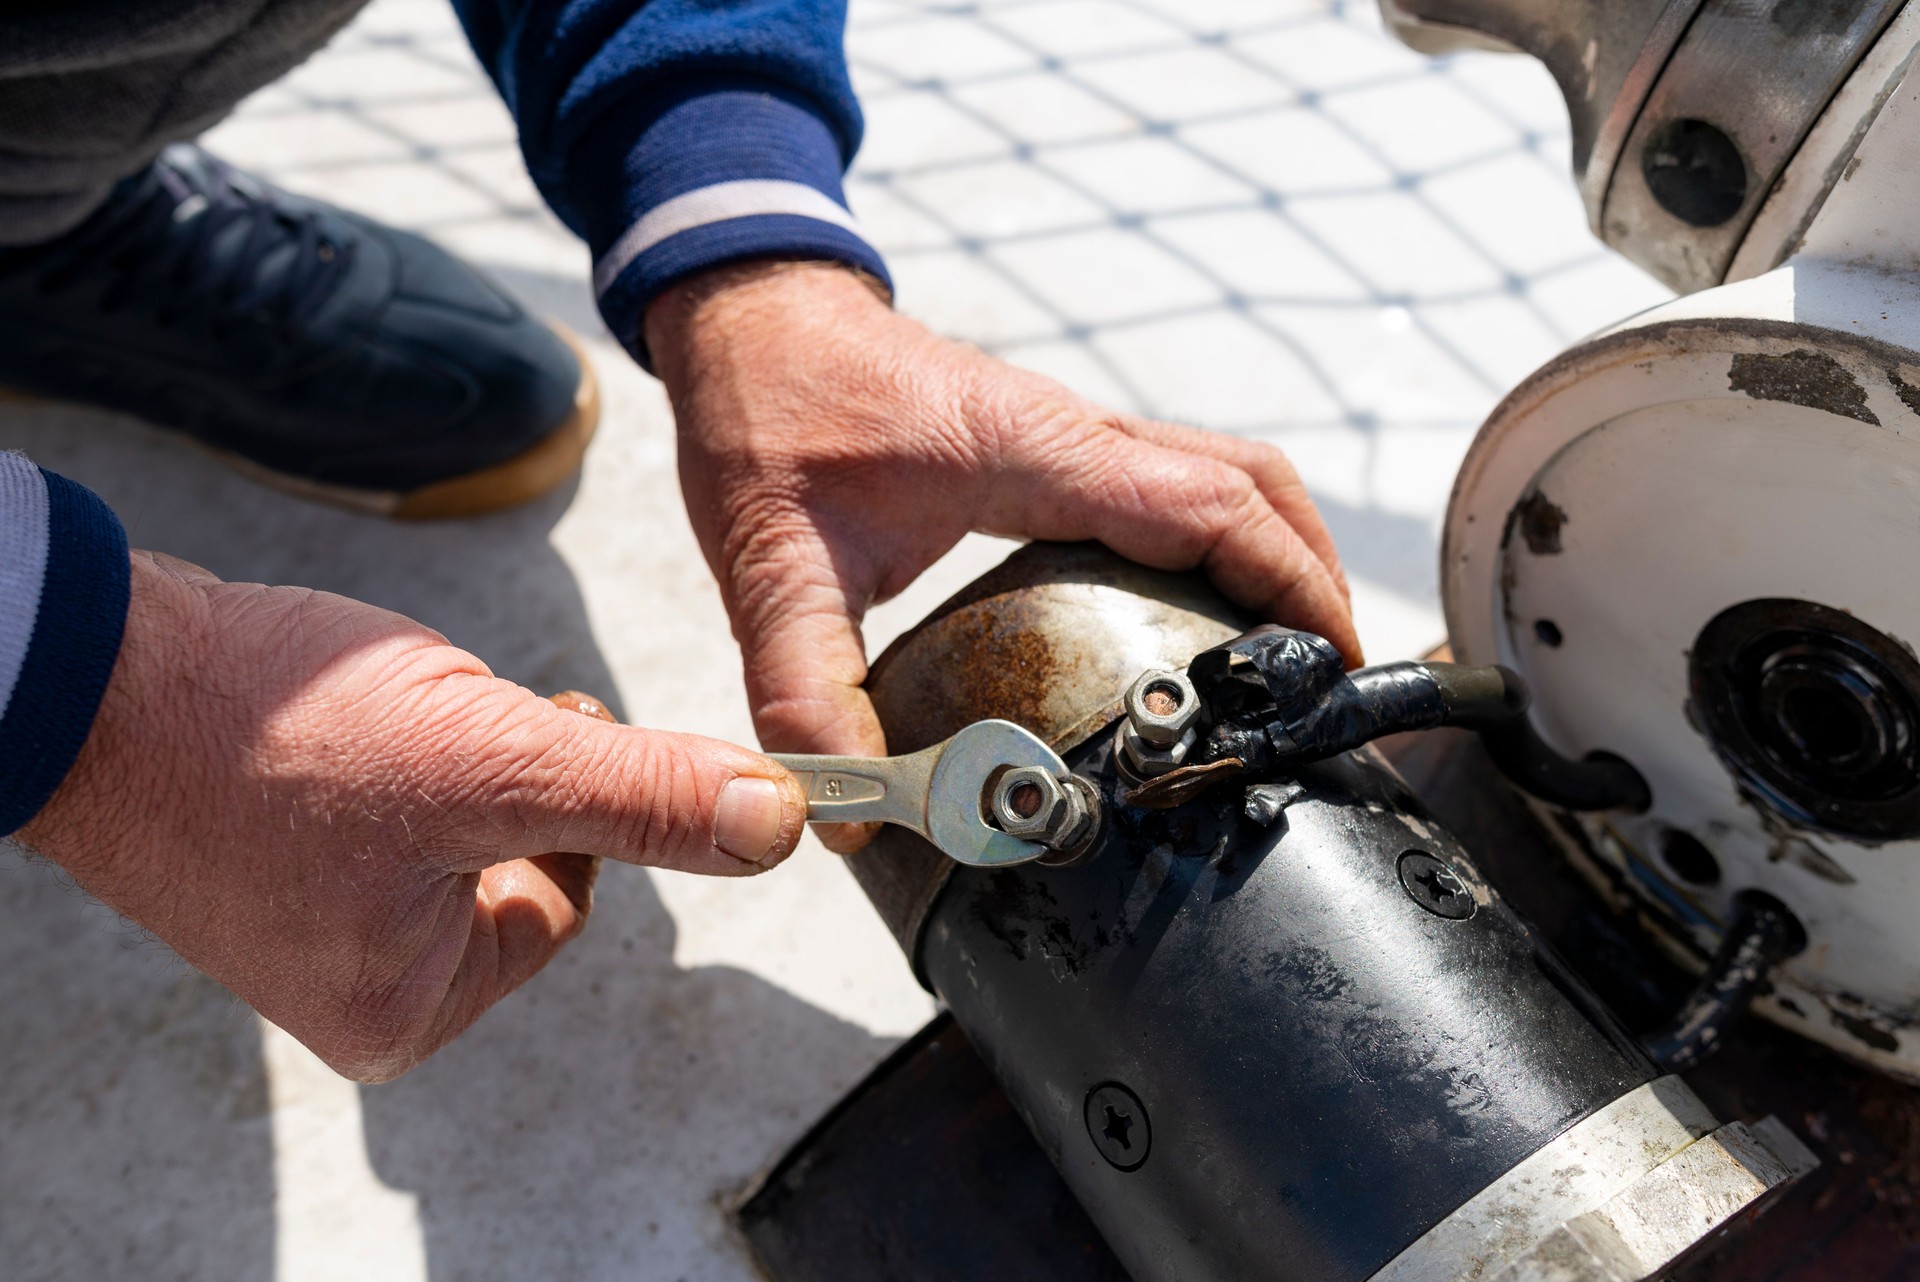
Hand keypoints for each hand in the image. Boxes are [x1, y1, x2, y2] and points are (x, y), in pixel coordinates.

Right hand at [19, 553, 805, 1080]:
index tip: (558, 723)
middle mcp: (364, 984)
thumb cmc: (270, 735)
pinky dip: (401, 738)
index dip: (578, 801)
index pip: (568, 903)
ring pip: (464, 815)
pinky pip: (399, 796)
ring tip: (386, 710)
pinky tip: (352, 710)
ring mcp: (319, 921)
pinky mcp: (288, 854)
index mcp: (410, 1008)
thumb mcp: (493, 761)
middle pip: (520, 858)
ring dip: (458, 742)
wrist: (91, 667)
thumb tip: (779, 826)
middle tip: (447, 717)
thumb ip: (645, 796)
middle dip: (504, 766)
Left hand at [647, 260, 1357, 827]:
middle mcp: (1075, 435)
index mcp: (1037, 452)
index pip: (1212, 506)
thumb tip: (848, 812)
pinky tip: (1197, 614)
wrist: (751, 315)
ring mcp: (1069, 436)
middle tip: (1327, 680)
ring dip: (1275, 551)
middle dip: (1310, 574)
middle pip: (1250, 484)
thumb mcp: (771, 556)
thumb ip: (805, 681)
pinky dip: (1220, 539)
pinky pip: (1172, 484)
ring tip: (1287, 656)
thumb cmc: (767, 409)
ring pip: (1223, 474)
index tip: (1337, 661)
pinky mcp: (1051, 449)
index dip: (1291, 582)